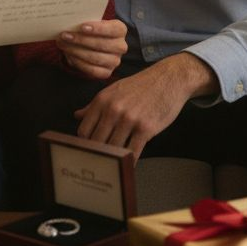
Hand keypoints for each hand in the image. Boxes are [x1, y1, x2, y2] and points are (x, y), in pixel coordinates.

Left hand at [57, 19, 126, 79]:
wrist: (92, 46)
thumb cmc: (91, 31)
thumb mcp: (91, 23)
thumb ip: (85, 23)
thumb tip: (70, 25)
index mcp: (120, 30)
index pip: (113, 29)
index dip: (98, 28)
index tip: (82, 27)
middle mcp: (120, 46)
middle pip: (102, 44)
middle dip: (81, 40)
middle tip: (65, 35)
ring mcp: (115, 61)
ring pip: (95, 57)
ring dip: (76, 51)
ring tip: (63, 45)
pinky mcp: (107, 73)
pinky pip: (92, 70)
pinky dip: (78, 62)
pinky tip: (69, 55)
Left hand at [74, 52, 216, 158]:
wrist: (169, 79)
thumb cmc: (141, 85)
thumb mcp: (114, 90)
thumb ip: (94, 105)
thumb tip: (77, 116)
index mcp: (102, 100)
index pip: (84, 130)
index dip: (85, 143)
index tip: (88, 150)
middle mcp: (113, 110)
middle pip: (97, 142)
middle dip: (98, 154)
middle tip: (99, 163)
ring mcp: (129, 120)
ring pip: (113, 148)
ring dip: (114, 159)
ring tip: (112, 166)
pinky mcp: (146, 128)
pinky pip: (133, 152)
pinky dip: (129, 161)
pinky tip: (128, 165)